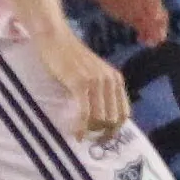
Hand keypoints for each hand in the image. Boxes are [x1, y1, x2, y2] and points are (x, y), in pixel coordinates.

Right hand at [34, 19, 129, 139]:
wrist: (55, 38)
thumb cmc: (70, 57)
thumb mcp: (93, 72)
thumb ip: (101, 90)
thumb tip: (101, 118)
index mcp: (115, 79)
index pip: (124, 113)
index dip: (115, 129)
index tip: (103, 138)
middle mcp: (109, 80)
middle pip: (113, 119)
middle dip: (103, 134)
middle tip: (90, 140)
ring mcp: (95, 81)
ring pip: (100, 119)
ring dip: (91, 132)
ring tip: (81, 136)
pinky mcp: (79, 83)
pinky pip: (85, 113)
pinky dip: (81, 127)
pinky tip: (76, 134)